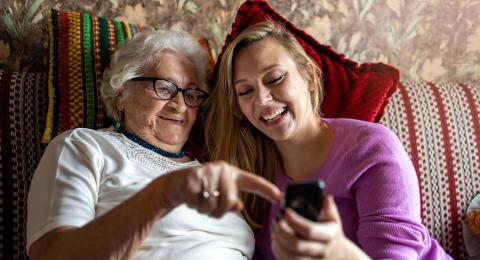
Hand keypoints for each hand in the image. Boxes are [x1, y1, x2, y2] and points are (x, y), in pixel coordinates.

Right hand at [154, 160, 282, 217]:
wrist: (175, 184)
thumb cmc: (202, 190)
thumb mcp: (219, 196)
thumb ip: (232, 202)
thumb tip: (238, 206)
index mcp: (232, 173)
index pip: (253, 182)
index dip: (267, 190)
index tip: (280, 197)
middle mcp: (222, 169)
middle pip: (229, 202)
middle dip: (218, 211)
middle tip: (209, 206)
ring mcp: (207, 172)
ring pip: (212, 206)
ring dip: (204, 209)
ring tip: (200, 199)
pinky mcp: (192, 178)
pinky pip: (198, 203)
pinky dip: (194, 206)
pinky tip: (190, 197)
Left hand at [272, 195, 368, 259]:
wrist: (337, 254)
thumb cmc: (330, 230)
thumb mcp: (332, 217)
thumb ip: (327, 205)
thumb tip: (323, 195)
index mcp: (329, 235)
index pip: (309, 230)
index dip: (294, 220)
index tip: (285, 211)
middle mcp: (321, 251)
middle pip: (296, 245)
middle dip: (282, 231)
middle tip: (276, 220)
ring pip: (288, 256)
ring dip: (277, 241)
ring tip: (274, 229)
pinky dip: (277, 250)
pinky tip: (276, 239)